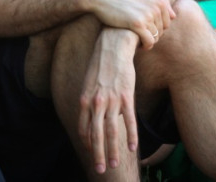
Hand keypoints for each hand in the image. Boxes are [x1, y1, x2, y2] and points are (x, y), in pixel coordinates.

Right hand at [46, 0, 174, 48]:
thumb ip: (158, 1)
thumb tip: (174, 15)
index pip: (168, 18)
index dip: (158, 25)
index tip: (146, 28)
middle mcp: (156, 5)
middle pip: (162, 28)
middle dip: (153, 34)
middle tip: (141, 36)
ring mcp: (148, 14)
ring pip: (156, 36)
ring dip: (148, 40)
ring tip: (138, 40)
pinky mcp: (137, 23)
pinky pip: (149, 41)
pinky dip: (145, 46)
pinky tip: (137, 45)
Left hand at [78, 28, 138, 174]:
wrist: (113, 45)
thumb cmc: (101, 63)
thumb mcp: (89, 81)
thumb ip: (89, 99)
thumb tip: (93, 113)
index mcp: (85, 99)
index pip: (84, 128)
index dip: (87, 142)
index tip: (91, 153)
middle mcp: (96, 102)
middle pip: (96, 135)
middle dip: (97, 154)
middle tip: (99, 170)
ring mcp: (111, 100)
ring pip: (112, 132)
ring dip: (113, 151)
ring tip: (113, 164)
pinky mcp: (126, 96)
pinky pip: (129, 121)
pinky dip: (130, 136)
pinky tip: (131, 148)